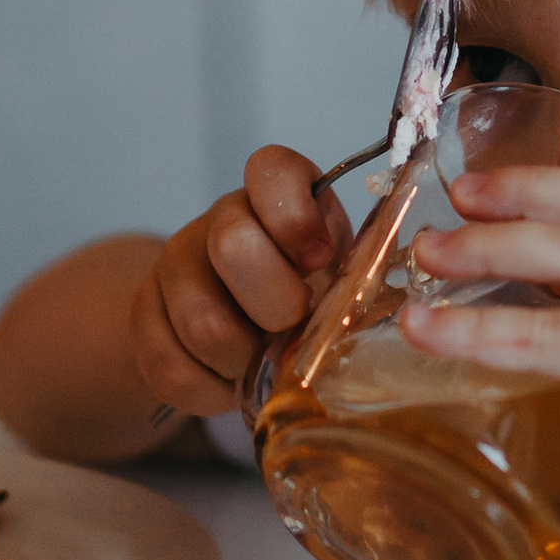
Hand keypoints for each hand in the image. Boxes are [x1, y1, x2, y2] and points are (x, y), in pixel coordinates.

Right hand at [128, 148, 354, 420]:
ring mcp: (174, 266)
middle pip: (233, 246)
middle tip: (293, 324)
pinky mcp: (144, 318)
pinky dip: (211, 389)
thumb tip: (416, 279)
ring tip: (262, 359)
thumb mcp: (343, 269)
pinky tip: (229, 378)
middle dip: (277, 304)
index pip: (271, 169)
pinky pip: (172, 366)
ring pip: (203, 321)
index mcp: (274, 195)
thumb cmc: (307, 293)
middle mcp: (219, 220)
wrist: (238, 322)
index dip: (296, 216)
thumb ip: (364, 267)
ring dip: (244, 357)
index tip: (321, 260)